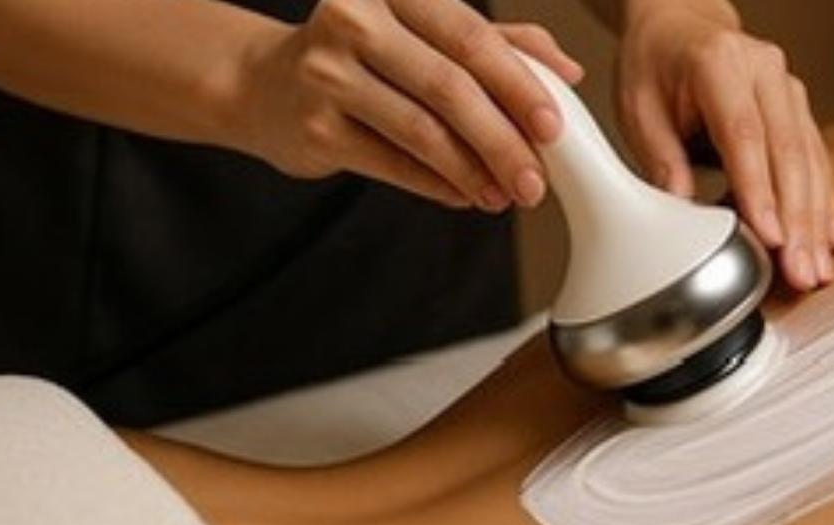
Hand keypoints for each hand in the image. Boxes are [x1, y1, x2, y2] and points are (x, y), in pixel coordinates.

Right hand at [231, 0, 582, 211]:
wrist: (264, 84)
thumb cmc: (366, 54)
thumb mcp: (429, 33)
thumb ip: (502, 44)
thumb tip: (569, 73)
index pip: (472, 38)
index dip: (520, 86)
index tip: (554, 128)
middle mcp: (354, 19)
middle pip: (450, 87)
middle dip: (503, 141)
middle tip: (536, 180)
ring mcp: (326, 72)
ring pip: (422, 131)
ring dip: (475, 172)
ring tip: (507, 195)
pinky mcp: (314, 126)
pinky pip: (394, 163)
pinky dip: (439, 185)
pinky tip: (467, 196)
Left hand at [611, 4, 833, 289]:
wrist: (680, 25)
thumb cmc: (655, 63)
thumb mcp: (638, 106)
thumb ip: (661, 157)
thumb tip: (680, 210)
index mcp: (719, 62)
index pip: (745, 134)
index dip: (760, 190)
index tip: (770, 235)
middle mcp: (764, 71)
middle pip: (789, 152)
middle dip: (798, 220)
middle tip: (801, 270)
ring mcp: (788, 89)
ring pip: (811, 161)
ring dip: (816, 220)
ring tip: (816, 268)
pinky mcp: (799, 110)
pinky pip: (816, 160)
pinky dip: (823, 204)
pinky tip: (829, 238)